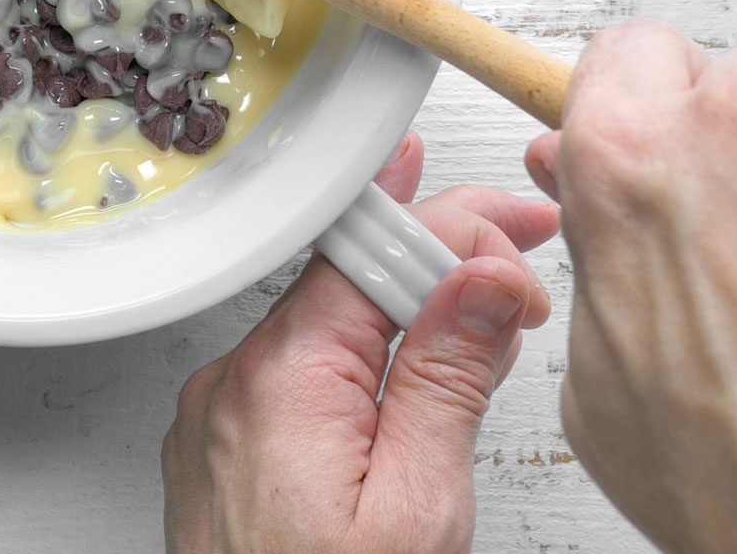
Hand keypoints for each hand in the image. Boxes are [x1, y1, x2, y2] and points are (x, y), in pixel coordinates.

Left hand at [163, 132, 559, 553]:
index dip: (455, 228)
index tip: (519, 233)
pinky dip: (357, 364)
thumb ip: (449, 382)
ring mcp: (217, 417)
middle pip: (345, 277)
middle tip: (515, 257)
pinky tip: (408, 382)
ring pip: (323, 326)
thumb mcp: (419, 508)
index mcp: (282, 379)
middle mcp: (234, 384)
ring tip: (480, 326)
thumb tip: (482, 280)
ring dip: (401, 311)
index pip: (371, 248)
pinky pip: (293, 376)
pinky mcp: (219, 450)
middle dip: (436, 255)